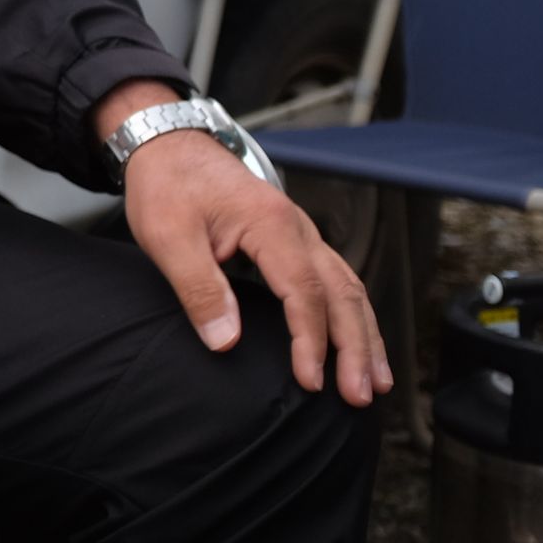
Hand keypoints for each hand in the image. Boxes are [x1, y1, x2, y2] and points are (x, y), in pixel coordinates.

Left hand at [114, 98, 392, 405]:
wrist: (169, 145)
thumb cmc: (166, 186)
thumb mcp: (167, 237)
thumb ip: (197, 287)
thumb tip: (224, 341)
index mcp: (272, 225)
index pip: (304, 292)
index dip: (310, 341)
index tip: (310, 381)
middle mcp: (299, 229)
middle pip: (343, 293)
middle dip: (357, 348)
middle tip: (362, 396)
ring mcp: (302, 234)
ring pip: (349, 288)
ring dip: (365, 336)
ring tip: (377, 381)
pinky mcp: (294, 242)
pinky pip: (336, 281)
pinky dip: (352, 315)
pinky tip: (359, 343)